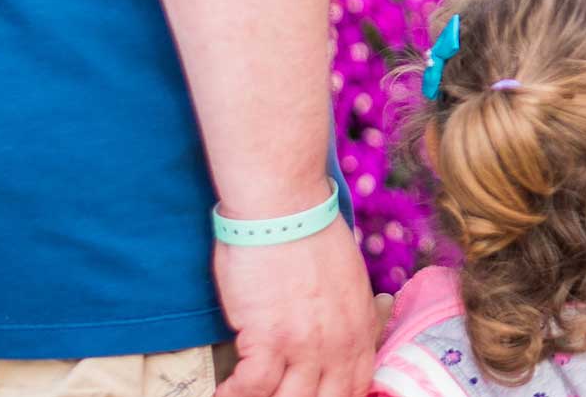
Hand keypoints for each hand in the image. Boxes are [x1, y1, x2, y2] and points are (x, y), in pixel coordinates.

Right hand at [212, 217, 376, 396]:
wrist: (284, 207)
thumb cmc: (310, 232)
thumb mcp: (350, 278)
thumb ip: (354, 311)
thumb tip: (359, 323)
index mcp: (360, 329)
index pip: (355, 387)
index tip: (314, 394)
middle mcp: (337, 343)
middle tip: (278, 392)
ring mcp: (304, 344)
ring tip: (248, 394)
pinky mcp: (267, 338)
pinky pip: (252, 387)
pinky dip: (235, 394)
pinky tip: (225, 391)